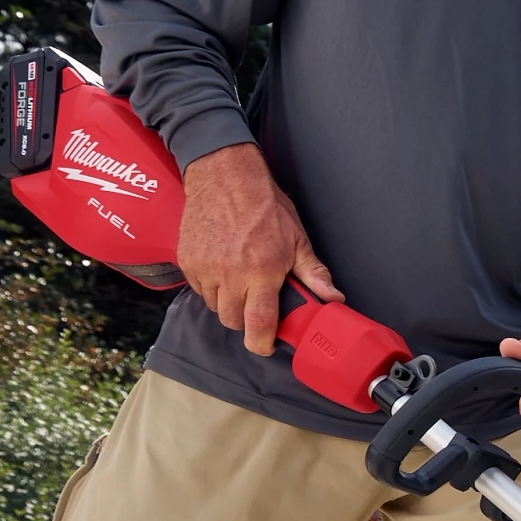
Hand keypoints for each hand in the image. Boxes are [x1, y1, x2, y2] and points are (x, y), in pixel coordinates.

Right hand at [180, 144, 340, 358]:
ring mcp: (205, 269)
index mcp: (261, 271)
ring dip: (228, 302)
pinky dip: (211, 286)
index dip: (262, 343)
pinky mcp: (188, 261)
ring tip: (241, 280)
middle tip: (257, 304)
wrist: (224, 176)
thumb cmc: (264, 205)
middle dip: (246, 321)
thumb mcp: (297, 238)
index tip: (267, 344)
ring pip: (215, 307)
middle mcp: (230, 274)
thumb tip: (332, 298)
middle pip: (233, 322)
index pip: (258, 324)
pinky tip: (223, 267)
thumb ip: (313, 273)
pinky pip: (199, 289)